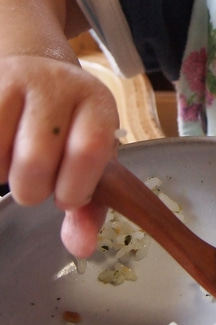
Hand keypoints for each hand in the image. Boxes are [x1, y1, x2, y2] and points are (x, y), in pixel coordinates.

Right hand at [0, 56, 119, 256]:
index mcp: (96, 102)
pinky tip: (0, 150)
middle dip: (33, 190)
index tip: (68, 197)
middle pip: (36, 161)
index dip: (75, 187)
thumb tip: (81, 248)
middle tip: (37, 180)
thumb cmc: (66, 129)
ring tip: (15, 161)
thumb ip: (89, 206)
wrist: (32, 76)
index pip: (89, 148)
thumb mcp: (87, 161)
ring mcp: (16, 80)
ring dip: (4, 176)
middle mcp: (59, 84)